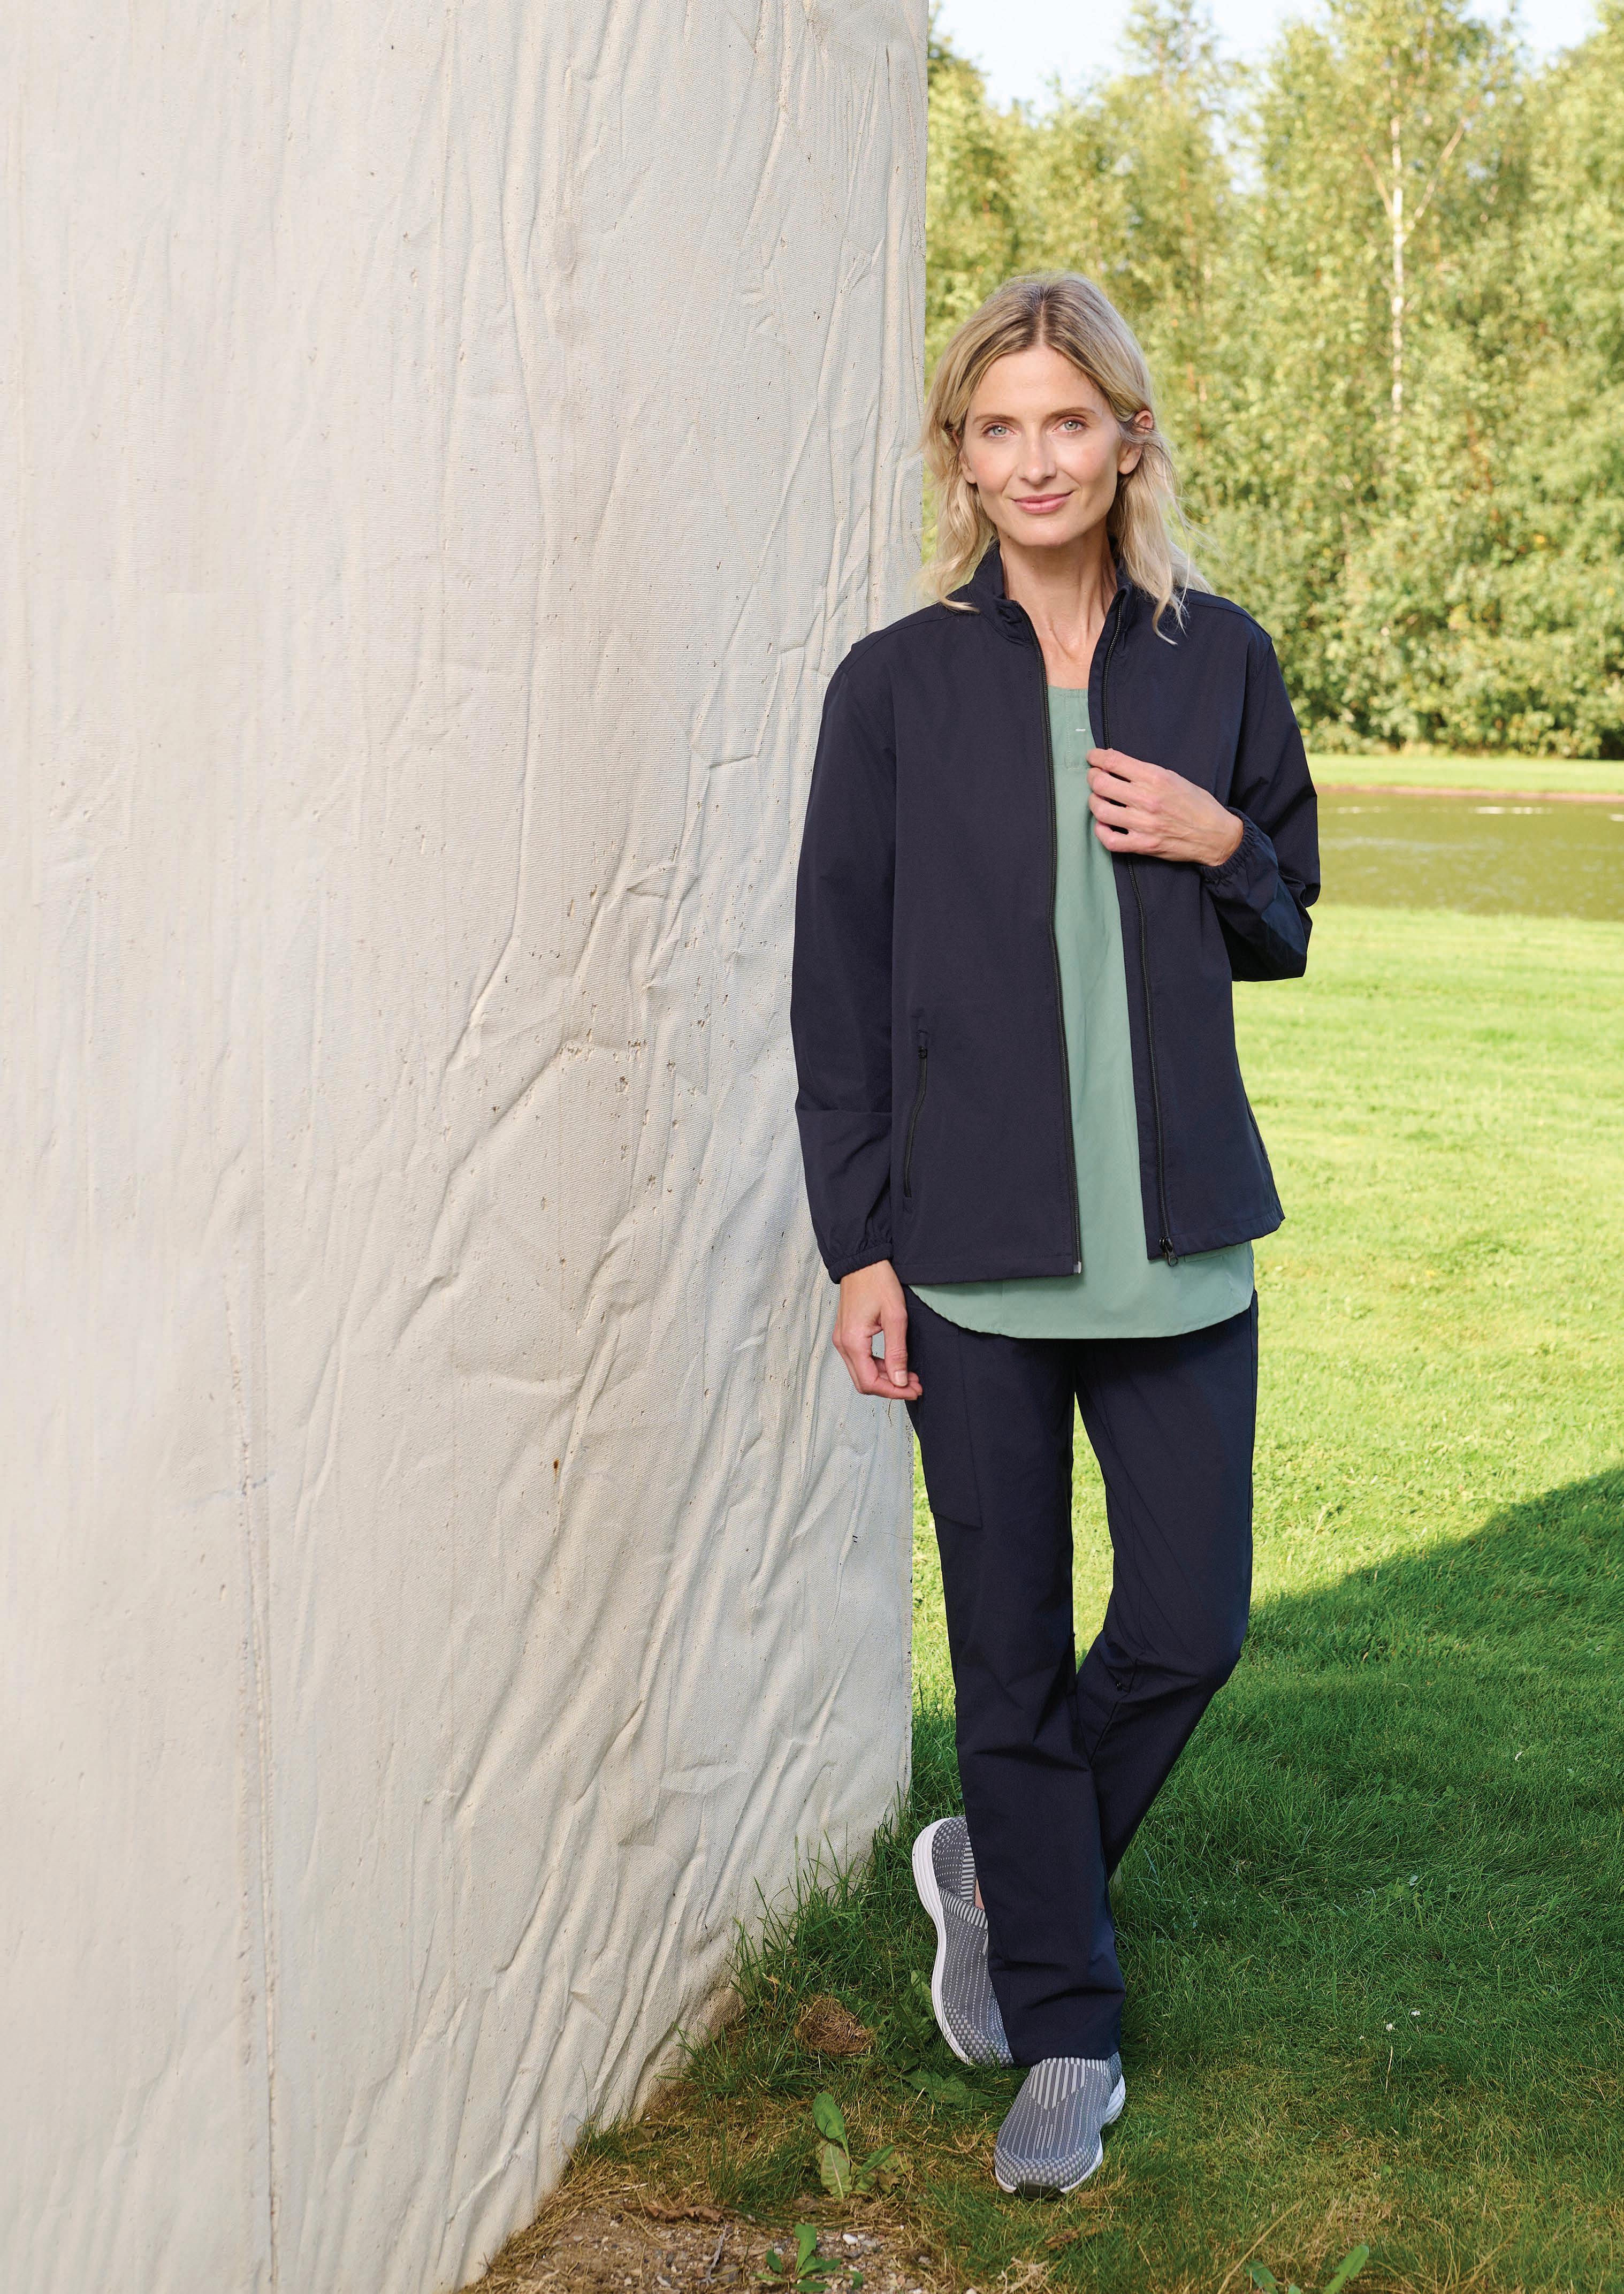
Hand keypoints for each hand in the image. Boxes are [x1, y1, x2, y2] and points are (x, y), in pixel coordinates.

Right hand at [832, 1260, 921, 1400]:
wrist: (863, 1261)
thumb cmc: (878, 1282)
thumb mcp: (895, 1317)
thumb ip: (897, 1352)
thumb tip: (899, 1380)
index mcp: (852, 1342)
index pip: (870, 1382)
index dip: (893, 1391)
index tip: (913, 1389)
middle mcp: (843, 1344)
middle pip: (864, 1382)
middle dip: (890, 1388)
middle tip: (915, 1385)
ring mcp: (842, 1339)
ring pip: (862, 1373)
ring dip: (885, 1378)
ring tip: (909, 1376)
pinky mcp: (847, 1335)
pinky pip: (860, 1360)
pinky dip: (878, 1367)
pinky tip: (895, 1364)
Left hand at [1087, 748, 1243, 866]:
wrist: (1215, 835)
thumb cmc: (1196, 804)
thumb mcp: (1174, 777)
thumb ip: (1145, 771)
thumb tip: (1114, 762)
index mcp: (1156, 778)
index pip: (1114, 762)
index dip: (1096, 757)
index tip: (1092, 757)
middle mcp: (1147, 799)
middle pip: (1101, 783)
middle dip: (1092, 777)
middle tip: (1094, 777)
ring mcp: (1143, 824)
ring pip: (1100, 810)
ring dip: (1094, 802)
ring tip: (1098, 799)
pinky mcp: (1143, 845)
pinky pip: (1109, 840)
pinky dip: (1101, 831)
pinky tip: (1104, 824)